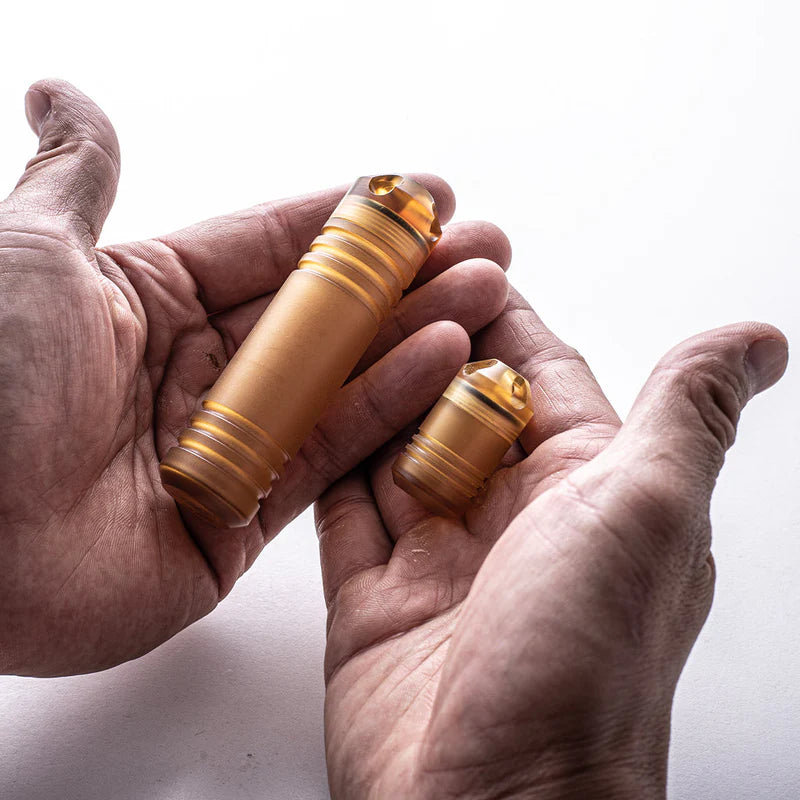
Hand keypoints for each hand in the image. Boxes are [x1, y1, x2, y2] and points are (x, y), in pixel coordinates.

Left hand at [0, 80, 511, 675]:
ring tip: (486, 290)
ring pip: (337, 380)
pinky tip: (444, 357)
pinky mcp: (242, 519)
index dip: (348, 220)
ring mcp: (226, 445)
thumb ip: (77, 180)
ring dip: (415, 332)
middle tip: (480, 243)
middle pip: (320, 315)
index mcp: (149, 302)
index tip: (422, 194)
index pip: (271, 248)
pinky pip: (327, 454)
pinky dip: (387, 406)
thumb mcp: (31, 258)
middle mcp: (194, 372)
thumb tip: (64, 93)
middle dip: (406, 276)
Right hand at [317, 289, 787, 797]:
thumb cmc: (582, 669)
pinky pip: (340, 508)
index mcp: (586, 490)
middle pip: (454, 403)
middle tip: (378, 280)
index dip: (497, 311)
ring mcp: (440, 557)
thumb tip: (757, 341)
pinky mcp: (375, 596)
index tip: (457, 254)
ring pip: (392, 447)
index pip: (534, 372)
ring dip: (367, 390)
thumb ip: (685, 414)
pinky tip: (301, 409)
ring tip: (332, 329)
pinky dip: (322, 458)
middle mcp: (513, 519)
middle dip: (420, 341)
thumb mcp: (646, 512)